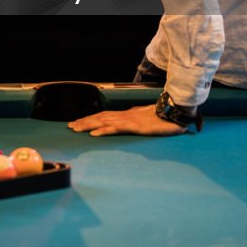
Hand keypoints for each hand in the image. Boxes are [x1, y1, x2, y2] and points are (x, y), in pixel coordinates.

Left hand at [68, 105, 186, 136]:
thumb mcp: (149, 120)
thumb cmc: (164, 118)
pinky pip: (115, 128)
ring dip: (88, 125)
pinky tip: (94, 134)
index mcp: (128, 115)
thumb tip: (134, 121)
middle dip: (84, 121)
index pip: (106, 116)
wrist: (175, 112)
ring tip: (75, 129)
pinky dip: (103, 130)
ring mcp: (129, 120)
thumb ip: (140, 120)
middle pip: (100, 117)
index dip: (92, 118)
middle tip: (70, 126)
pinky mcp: (134, 126)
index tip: (79, 122)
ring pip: (104, 121)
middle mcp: (125, 116)